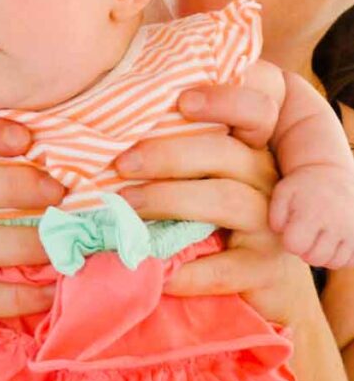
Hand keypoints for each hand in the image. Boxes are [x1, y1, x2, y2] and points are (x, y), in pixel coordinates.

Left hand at [113, 80, 318, 328]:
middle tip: (121, 164)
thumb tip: (110, 130)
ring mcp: (271, 223)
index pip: (253, 109)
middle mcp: (266, 176)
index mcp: (249, 145)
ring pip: (225, 199)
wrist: (253, 280)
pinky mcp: (266, 269)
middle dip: (167, 155)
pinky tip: (158, 269)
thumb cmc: (208, 214)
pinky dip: (189, 269)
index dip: (223, 100)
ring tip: (127, 206)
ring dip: (168, 200)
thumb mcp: (197, 174)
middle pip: (225, 152)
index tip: (182, 101)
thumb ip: (175, 147)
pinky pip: (226, 267)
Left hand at [269, 166, 353, 268]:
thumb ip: (275, 214)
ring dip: (323, 254)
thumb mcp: (283, 191)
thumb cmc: (304, 186)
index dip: (290, 241)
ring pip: (334, 262)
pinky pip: (350, 261)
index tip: (292, 230)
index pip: (295, 245)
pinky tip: (332, 241)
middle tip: (305, 234)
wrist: (333, 174)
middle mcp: (335, 224)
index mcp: (312, 212)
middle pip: (314, 259)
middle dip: (305, 250)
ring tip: (318, 237)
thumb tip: (280, 232)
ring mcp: (351, 231)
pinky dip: (340, 256)